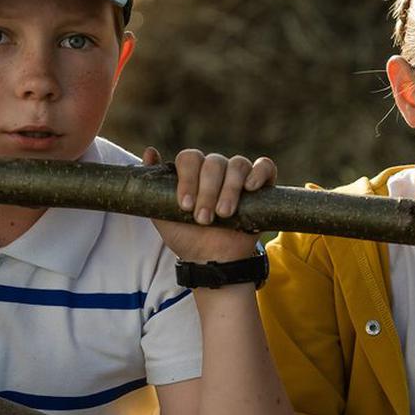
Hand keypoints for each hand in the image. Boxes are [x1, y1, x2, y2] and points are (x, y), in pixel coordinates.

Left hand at [143, 146, 275, 262]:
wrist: (212, 262)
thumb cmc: (187, 238)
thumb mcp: (162, 215)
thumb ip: (152, 187)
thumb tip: (149, 152)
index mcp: (194, 172)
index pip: (190, 158)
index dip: (187, 179)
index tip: (185, 206)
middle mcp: (216, 170)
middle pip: (214, 162)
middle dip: (207, 192)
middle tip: (204, 219)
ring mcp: (239, 177)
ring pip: (237, 165)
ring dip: (230, 189)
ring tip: (224, 214)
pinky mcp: (261, 187)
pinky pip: (265, 167)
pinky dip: (259, 173)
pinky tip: (250, 187)